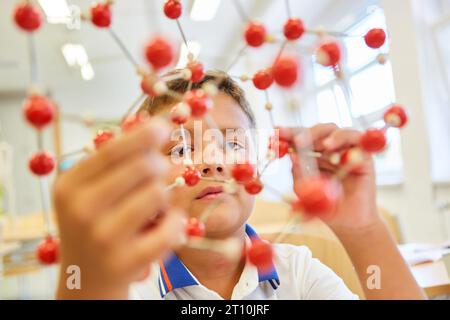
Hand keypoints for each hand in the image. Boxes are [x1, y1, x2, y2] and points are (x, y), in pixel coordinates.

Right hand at [53, 119, 185, 298]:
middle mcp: (81, 209)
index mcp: (70, 185)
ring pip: (159, 193)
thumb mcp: (90, 191)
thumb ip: (116, 161)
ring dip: (166, 196)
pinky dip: (176, 222)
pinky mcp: (125, 261)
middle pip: (145, 166)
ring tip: (157, 206)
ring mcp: (102, 237)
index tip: (165, 126)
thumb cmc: (95, 225)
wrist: (85, 280)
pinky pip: (170, 228)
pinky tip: (168, 224)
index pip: (115, 148)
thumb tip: (156, 125)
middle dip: (161, 165)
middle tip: (163, 171)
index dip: (146, 134)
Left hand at [282, 124, 379, 231]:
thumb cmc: (327, 208)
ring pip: (333, 129)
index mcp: (311, 156)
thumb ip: (298, 174)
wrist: (350, 224)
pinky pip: (355, 138)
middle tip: (296, 139)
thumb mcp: (305, 192)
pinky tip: (332, 150)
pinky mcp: (363, 155)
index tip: (276, 131)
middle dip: (302, 132)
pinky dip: (342, 139)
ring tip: (319, 145)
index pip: (298, 139)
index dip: (287, 133)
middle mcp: (328, 150)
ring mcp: (345, 150)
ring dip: (322, 135)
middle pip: (315, 130)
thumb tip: (292, 156)